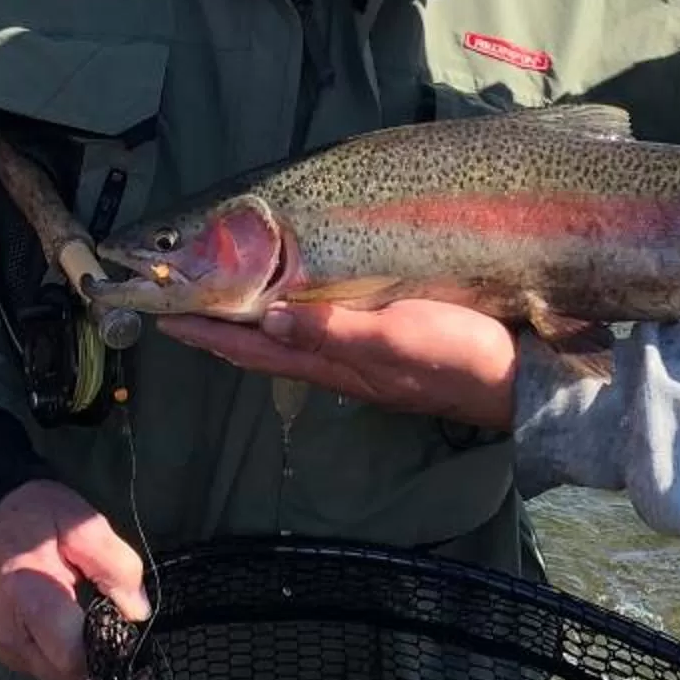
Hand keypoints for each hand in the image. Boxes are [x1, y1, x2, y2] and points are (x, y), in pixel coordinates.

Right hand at [0, 479, 147, 679]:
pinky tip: (80, 632)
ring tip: (103, 631)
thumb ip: (115, 565)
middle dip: (103, 667)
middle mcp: (12, 635)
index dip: (108, 652)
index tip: (131, 634)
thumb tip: (138, 613)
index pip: (72, 654)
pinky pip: (48, 672)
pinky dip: (70, 663)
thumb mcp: (82, 523)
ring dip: (87, 668)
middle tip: (124, 638)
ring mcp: (6, 649)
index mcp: (29, 598)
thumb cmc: (34, 517)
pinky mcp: (6, 653)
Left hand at [158, 299, 518, 430]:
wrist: (517, 380)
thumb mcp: (394, 339)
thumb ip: (332, 330)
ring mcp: (359, 358)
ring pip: (286, 337)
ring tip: (218, 299)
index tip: (161, 315)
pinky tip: (291, 302)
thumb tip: (265, 319)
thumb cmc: (457, 356)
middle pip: (260, 345)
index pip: (251, 348)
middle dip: (217, 325)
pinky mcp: (383, 343)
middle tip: (175, 301)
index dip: (206, 332)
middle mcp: (335, 363)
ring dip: (248, 319)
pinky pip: (318, 329)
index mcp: (330, 363)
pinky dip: (289, 314)